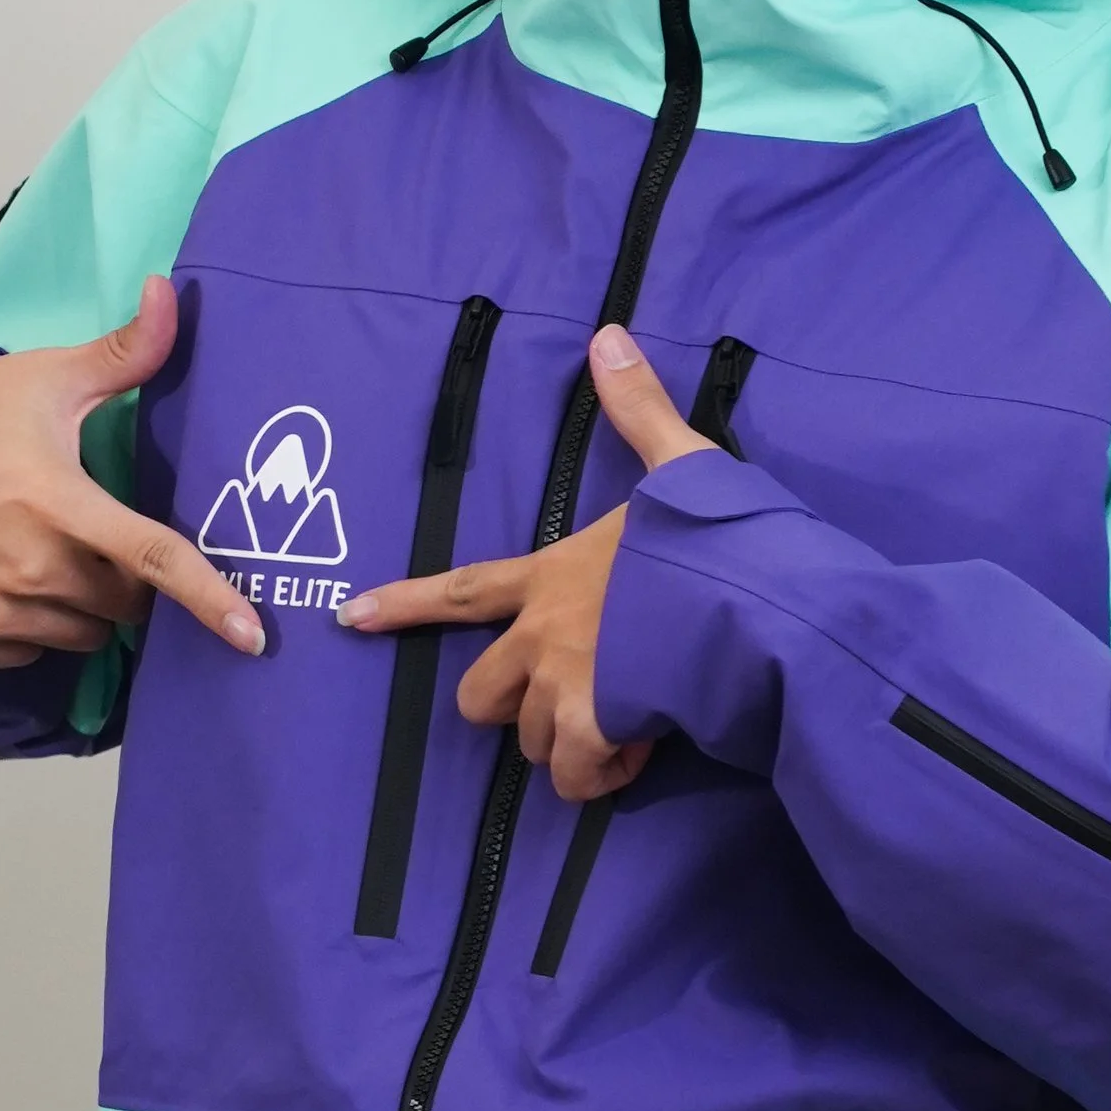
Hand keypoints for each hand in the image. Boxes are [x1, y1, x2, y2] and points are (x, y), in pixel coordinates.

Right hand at [0, 274, 262, 669]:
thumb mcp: (46, 380)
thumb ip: (122, 353)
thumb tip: (169, 291)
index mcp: (58, 504)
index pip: (151, 559)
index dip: (208, 598)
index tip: (252, 635)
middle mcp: (29, 567)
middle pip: (124, 604)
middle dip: (127, 579)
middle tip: (92, 534)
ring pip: (82, 633)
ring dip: (81, 605)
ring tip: (40, 550)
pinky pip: (30, 652)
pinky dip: (31, 627)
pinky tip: (2, 577)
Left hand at [336, 322, 712, 799]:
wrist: (759, 602)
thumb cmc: (718, 539)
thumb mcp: (682, 465)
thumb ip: (640, 412)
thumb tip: (606, 336)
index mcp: (552, 573)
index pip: (461, 590)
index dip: (405, 603)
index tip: (351, 618)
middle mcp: (543, 633)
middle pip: (480, 694)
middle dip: (515, 709)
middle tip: (573, 703)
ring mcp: (564, 684)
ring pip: (532, 741)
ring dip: (570, 745)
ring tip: (624, 727)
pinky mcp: (595, 726)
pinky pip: (577, 774)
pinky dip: (605, 773)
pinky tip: (644, 751)